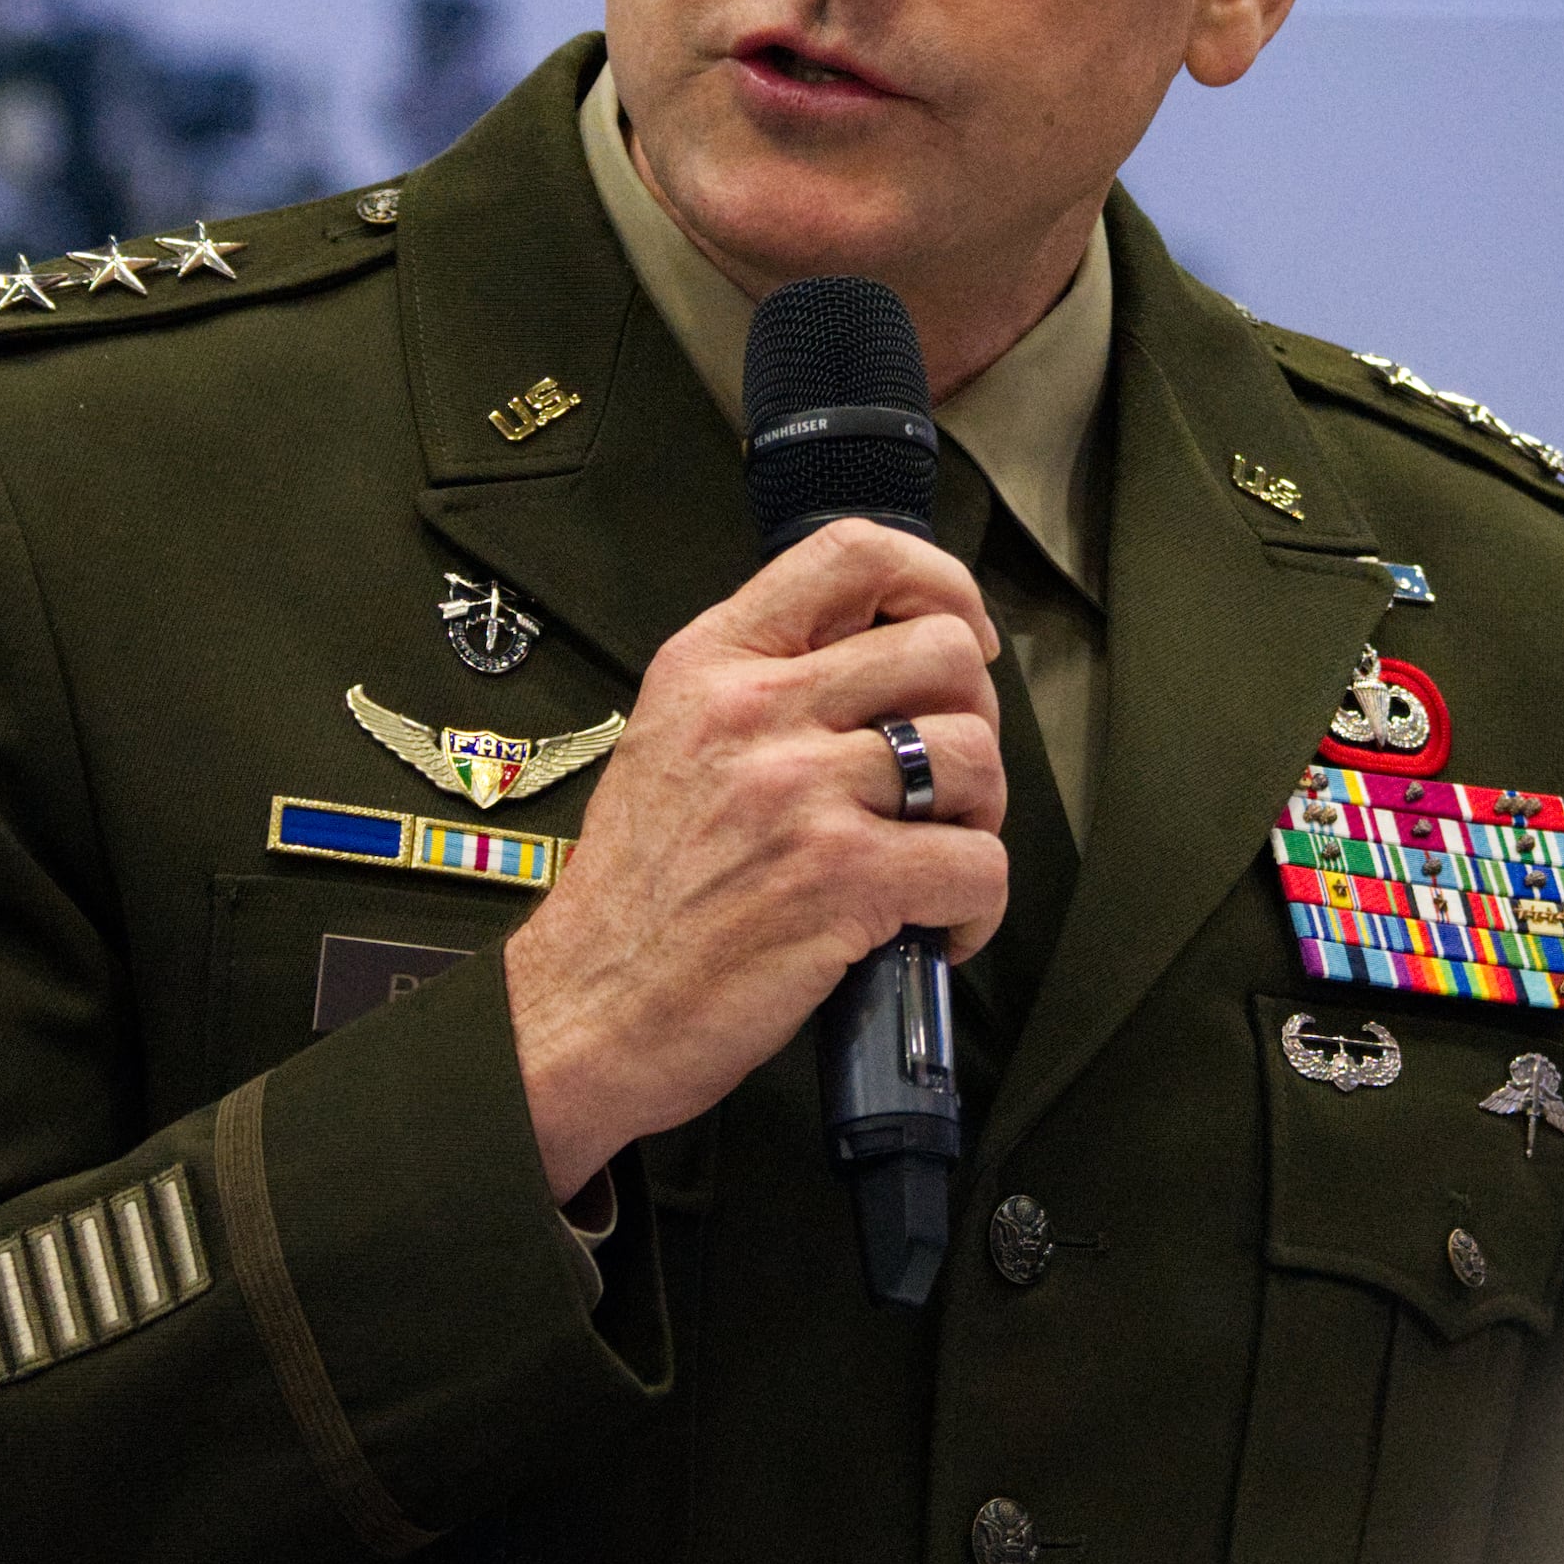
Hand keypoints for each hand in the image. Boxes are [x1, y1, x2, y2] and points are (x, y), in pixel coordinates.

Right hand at [501, 519, 1008, 1202]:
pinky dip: (977, 908)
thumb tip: (882, 657)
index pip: (855, 553)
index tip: (962, 638)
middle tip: (947, 781)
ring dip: (980, 817)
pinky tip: (934, 929)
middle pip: (945, 653)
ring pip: (976, 756)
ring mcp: (799, 792)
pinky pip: (979, 865)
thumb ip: (763, 684)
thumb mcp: (671, 739)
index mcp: (714, 664)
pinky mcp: (840, 879)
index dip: (940, 583)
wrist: (582, 1011)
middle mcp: (755, 710)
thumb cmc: (635, 895)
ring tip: (935, 858)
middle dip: (975, 718)